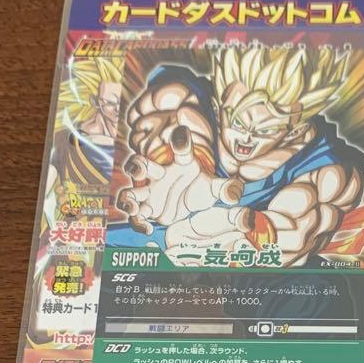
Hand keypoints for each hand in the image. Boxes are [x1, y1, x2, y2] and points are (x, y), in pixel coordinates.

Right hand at [118, 77, 234, 234]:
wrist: (190, 205)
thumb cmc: (199, 188)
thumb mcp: (214, 188)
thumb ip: (226, 189)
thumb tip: (235, 194)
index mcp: (178, 165)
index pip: (180, 151)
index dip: (180, 142)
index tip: (182, 133)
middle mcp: (159, 177)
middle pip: (140, 165)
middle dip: (136, 166)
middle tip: (139, 171)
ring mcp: (151, 195)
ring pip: (130, 193)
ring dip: (127, 199)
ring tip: (134, 207)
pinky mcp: (148, 212)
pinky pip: (136, 217)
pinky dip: (138, 223)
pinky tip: (148, 229)